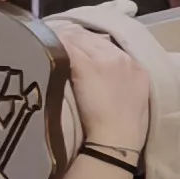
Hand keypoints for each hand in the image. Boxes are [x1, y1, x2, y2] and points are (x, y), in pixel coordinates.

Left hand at [56, 21, 151, 154]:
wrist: (118, 139)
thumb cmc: (124, 130)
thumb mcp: (133, 100)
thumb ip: (121, 83)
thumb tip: (103, 80)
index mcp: (136, 67)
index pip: (109, 46)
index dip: (90, 45)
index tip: (75, 48)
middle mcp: (122, 58)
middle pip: (94, 39)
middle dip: (76, 39)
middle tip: (56, 41)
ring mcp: (105, 60)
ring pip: (80, 39)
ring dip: (64, 40)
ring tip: (46, 43)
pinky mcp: (87, 67)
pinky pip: (68, 48)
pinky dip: (57, 46)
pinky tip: (43, 48)